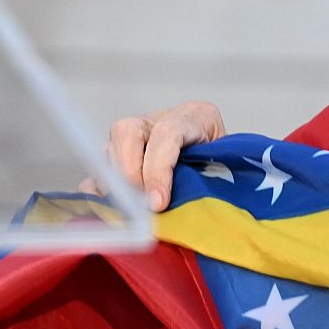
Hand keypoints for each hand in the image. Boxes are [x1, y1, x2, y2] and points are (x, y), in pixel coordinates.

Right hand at [79, 101, 226, 210]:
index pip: (168, 132)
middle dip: (129, 172)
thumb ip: (207, 179)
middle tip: (139, 205)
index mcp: (195, 117)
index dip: (159, 168)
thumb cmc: (228, 169)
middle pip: (128, 131)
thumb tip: (169, 206)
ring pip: (110, 147)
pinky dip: (100, 187)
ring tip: (127, 210)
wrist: (227, 165)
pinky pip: (101, 166)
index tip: (158, 203)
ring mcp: (138, 134)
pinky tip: (107, 207)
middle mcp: (160, 119)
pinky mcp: (121, 152)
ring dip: (114, 183)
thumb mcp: (226, 170)